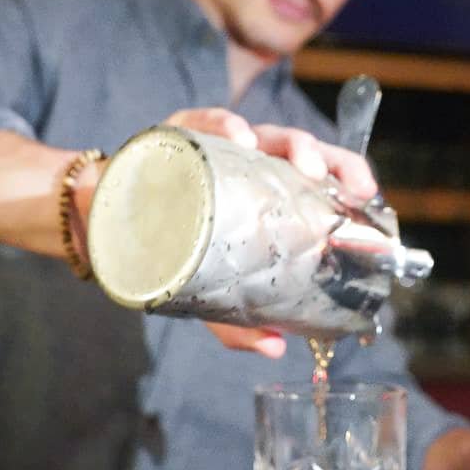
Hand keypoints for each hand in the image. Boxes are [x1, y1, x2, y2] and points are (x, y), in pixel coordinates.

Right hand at [163, 107, 377, 357]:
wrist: (102, 227)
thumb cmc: (172, 251)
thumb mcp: (209, 290)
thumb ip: (238, 321)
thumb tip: (276, 348)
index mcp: (268, 190)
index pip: (317, 175)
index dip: (347, 176)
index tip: (367, 193)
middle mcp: (251, 163)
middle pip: (301, 150)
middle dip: (328, 159)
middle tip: (336, 181)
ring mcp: (217, 147)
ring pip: (266, 132)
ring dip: (291, 144)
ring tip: (300, 165)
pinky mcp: (179, 134)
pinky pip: (206, 121)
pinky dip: (226, 125)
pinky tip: (240, 137)